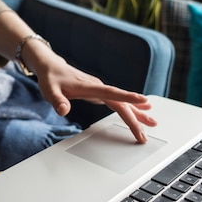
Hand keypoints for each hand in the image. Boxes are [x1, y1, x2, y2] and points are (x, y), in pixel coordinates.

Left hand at [33, 53, 156, 142]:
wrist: (51, 66)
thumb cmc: (51, 79)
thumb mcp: (50, 90)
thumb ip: (57, 101)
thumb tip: (63, 110)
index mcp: (89, 87)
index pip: (111, 93)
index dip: (127, 97)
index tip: (143, 101)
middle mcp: (98, 87)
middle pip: (120, 104)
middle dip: (134, 119)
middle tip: (143, 134)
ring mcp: (100, 89)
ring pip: (122, 102)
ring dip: (137, 113)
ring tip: (152, 123)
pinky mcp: (99, 92)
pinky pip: (118, 101)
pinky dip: (130, 107)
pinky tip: (142, 110)